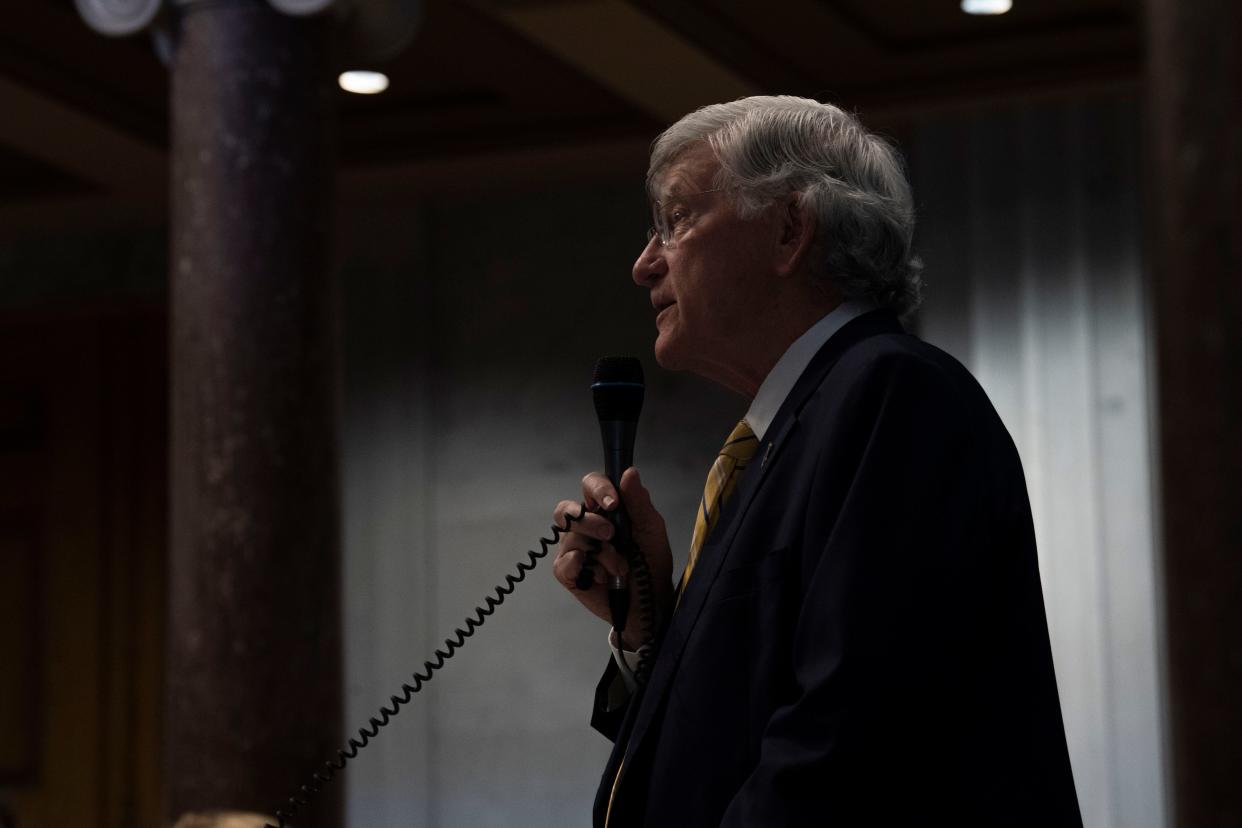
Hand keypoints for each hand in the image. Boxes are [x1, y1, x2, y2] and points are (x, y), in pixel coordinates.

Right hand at [552, 468, 673, 649]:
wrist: (650, 601)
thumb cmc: (651, 561)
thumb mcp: (651, 528)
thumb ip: (639, 501)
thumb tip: (629, 472)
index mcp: (604, 508)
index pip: (589, 485)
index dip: (597, 488)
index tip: (613, 502)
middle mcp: (585, 525)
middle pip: (566, 509)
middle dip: (590, 521)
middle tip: (611, 535)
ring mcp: (573, 548)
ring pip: (571, 538)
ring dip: (600, 553)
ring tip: (620, 568)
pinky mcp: (568, 572)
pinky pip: (565, 563)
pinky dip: (586, 569)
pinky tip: (603, 577)